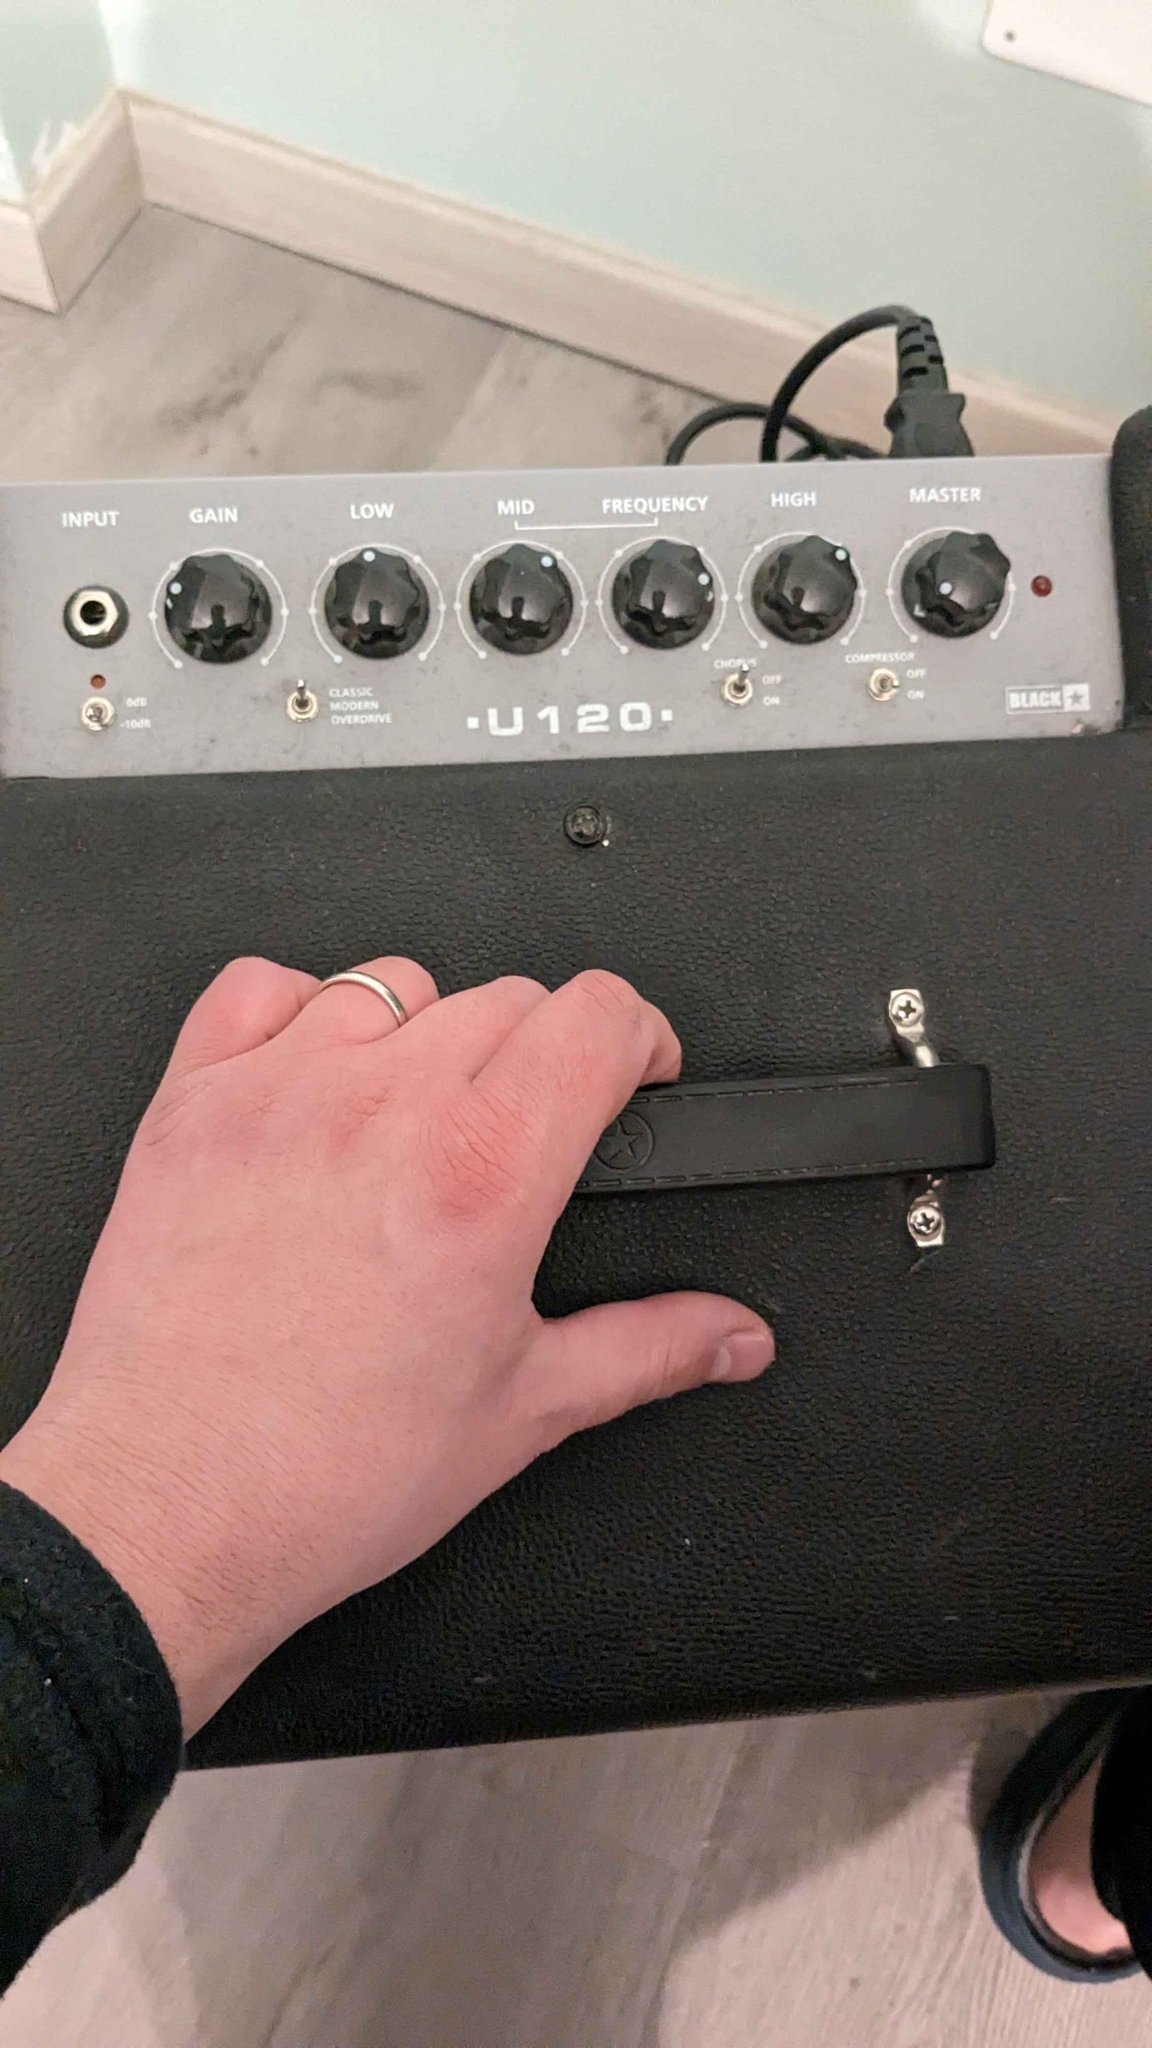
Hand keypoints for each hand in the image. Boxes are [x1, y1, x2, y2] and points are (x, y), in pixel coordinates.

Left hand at [0, 957, 772, 1734]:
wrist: (165, 1512)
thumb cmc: (322, 1476)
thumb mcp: (521, 1413)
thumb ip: (649, 1351)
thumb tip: (730, 1335)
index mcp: (484, 1173)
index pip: (598, 1014)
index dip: (640, 1037)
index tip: (633, 1075)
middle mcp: (384, 1109)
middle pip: (509, 997)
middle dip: (544, 1053)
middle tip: (528, 1134)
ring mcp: (279, 1093)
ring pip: (396, 983)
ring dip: (428, 1033)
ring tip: (416, 1121)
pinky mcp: (193, 1103)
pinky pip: (259, 988)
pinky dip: (297, 1013)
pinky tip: (314, 1084)